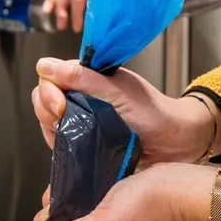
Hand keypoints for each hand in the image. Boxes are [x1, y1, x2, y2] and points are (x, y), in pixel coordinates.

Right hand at [30, 58, 215, 166]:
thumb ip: (82, 78)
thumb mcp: (118, 91)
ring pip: (48, 123)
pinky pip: (60, 145)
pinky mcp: (84, 145)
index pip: (50, 77)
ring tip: (72, 139)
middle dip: (46, 110)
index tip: (60, 107)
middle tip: (63, 122)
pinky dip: (59, 149)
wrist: (176, 144)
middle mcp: (81, 97)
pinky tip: (69, 154)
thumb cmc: (154, 113)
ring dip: (53, 131)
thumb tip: (45, 65)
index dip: (48, 91)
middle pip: (43, 99)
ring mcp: (81, 121)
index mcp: (89, 78)